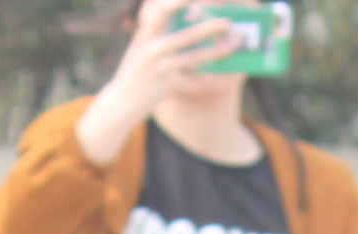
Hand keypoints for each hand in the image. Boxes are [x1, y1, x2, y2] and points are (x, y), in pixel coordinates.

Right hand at [79, 0, 245, 162]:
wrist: (122, 100)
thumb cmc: (137, 67)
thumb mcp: (142, 42)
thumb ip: (158, 27)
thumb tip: (192, 14)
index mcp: (145, 32)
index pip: (161, 9)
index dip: (178, 0)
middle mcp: (151, 48)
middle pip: (185, 35)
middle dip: (209, 28)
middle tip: (228, 21)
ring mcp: (159, 68)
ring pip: (194, 58)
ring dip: (218, 51)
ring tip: (235, 43)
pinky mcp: (166, 86)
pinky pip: (195, 82)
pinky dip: (213, 80)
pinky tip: (228, 77)